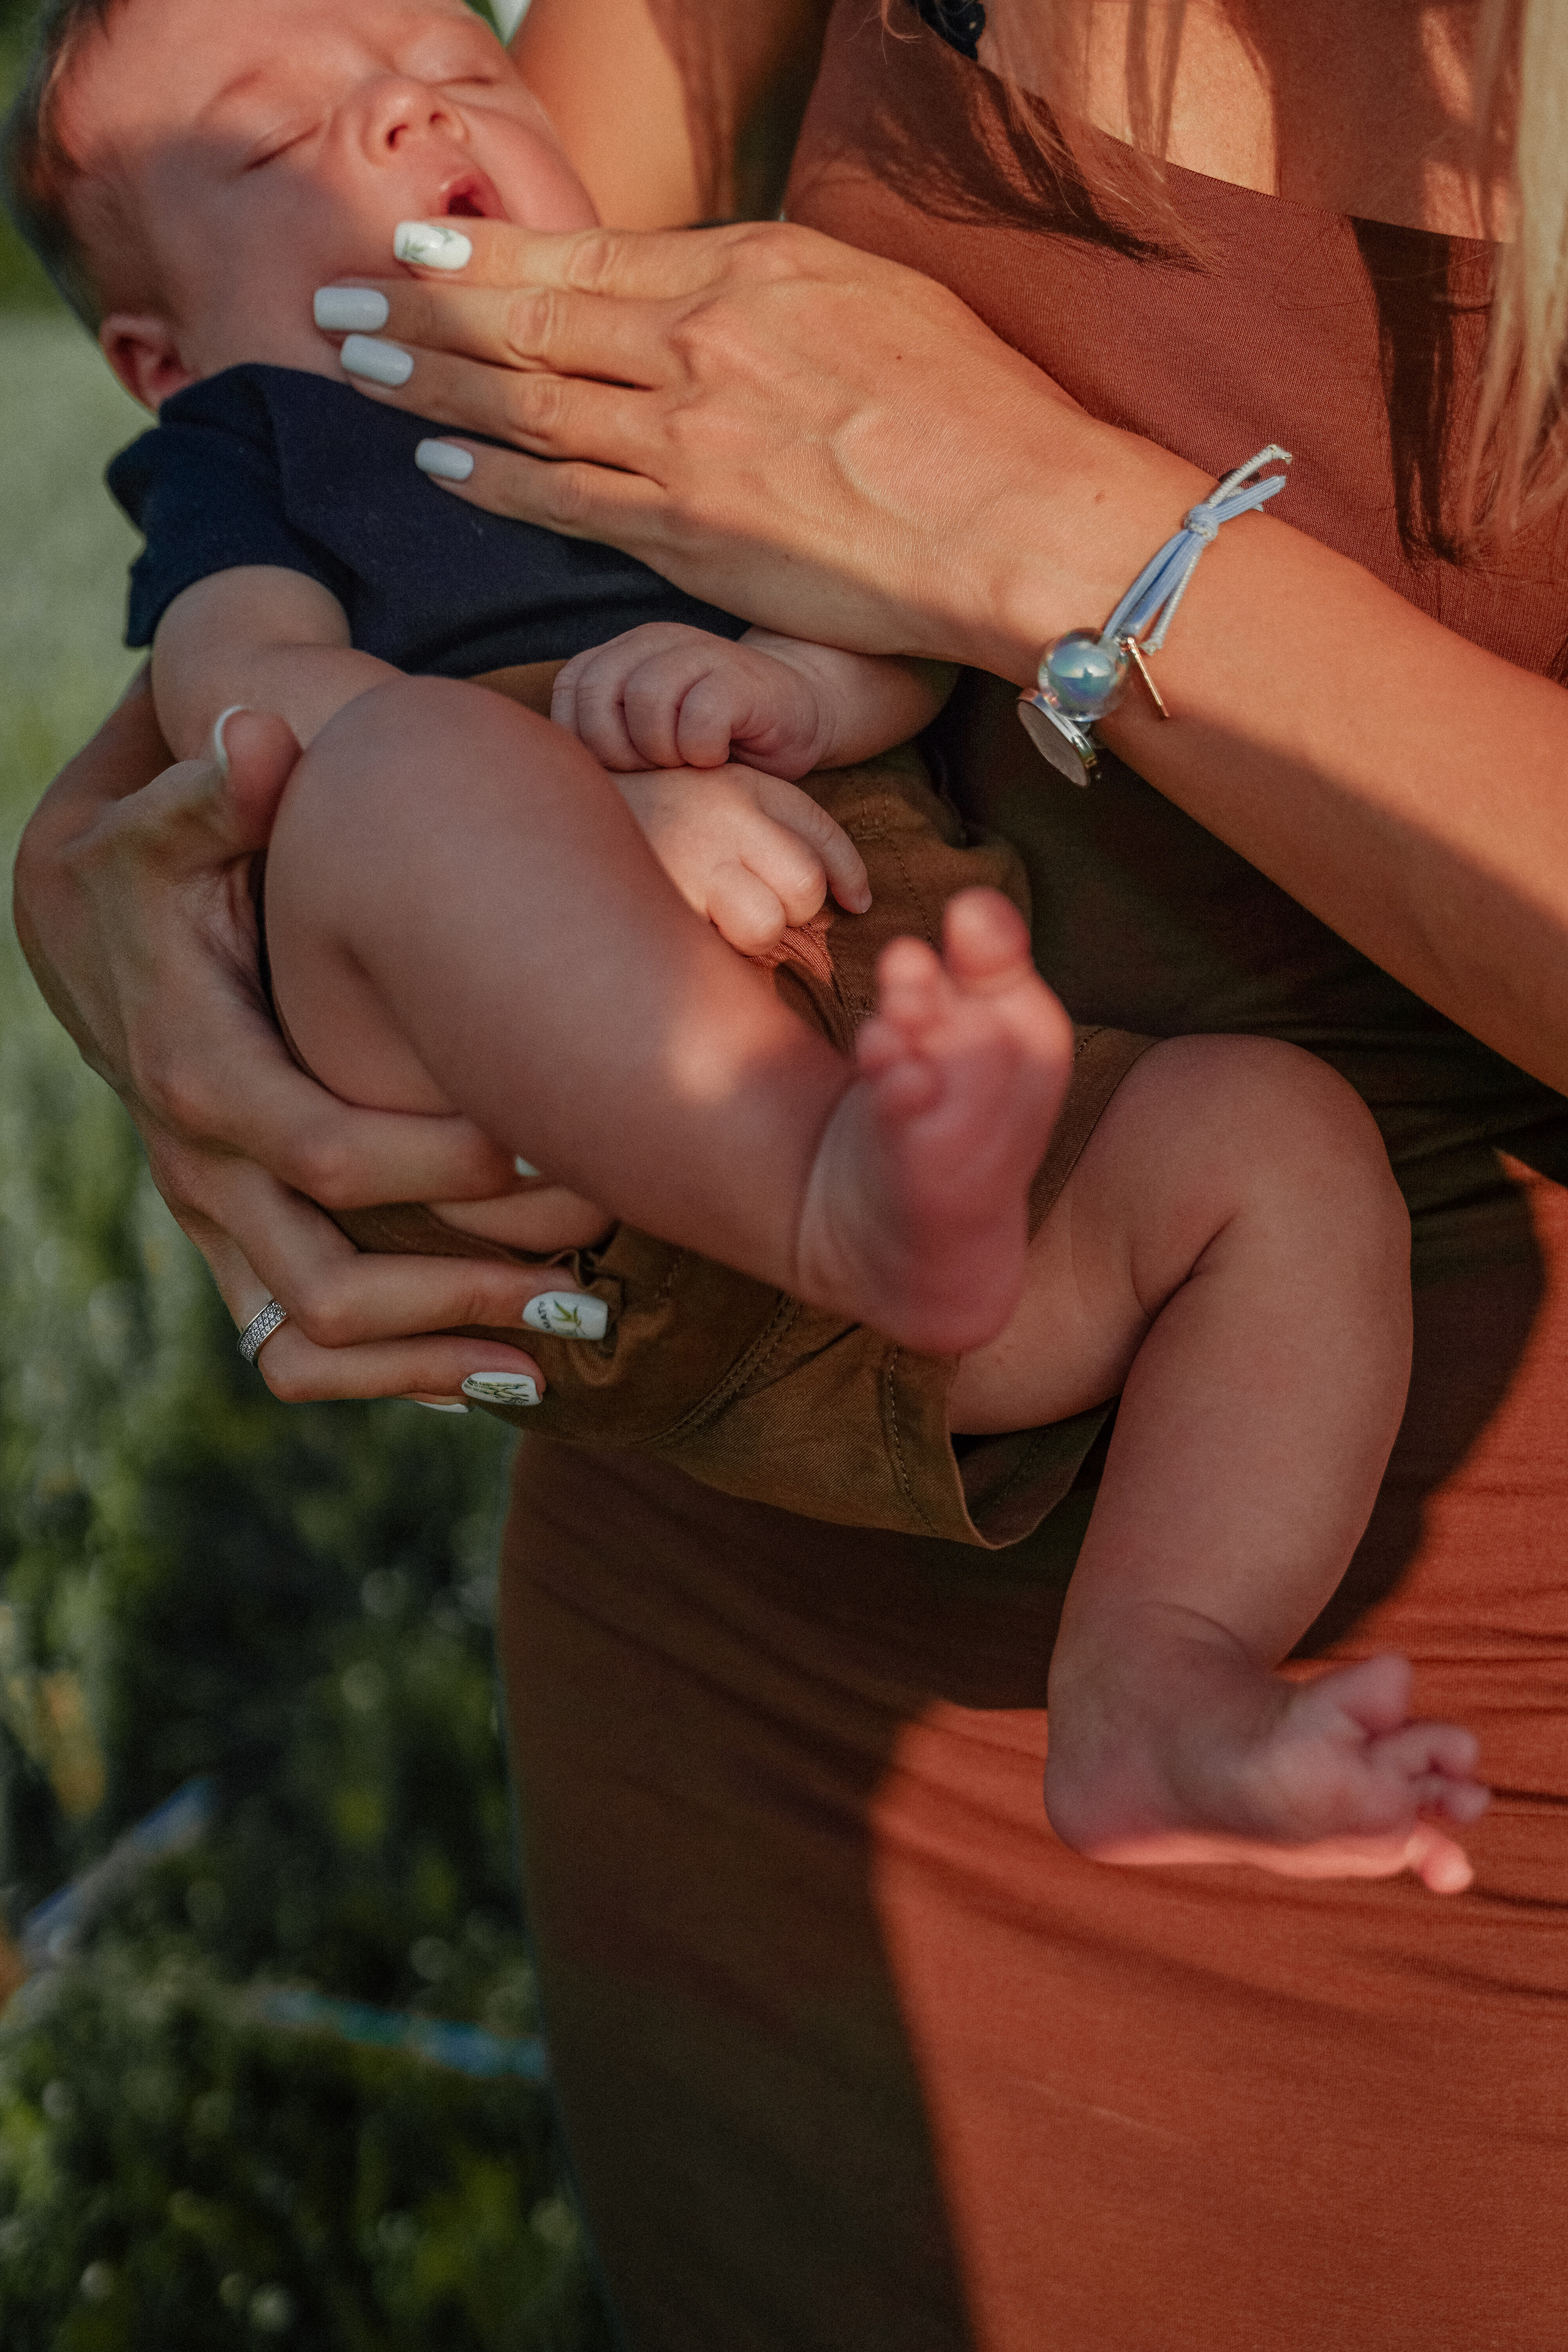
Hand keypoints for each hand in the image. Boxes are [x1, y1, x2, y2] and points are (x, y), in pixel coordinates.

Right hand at [14, 682, 577, 1403]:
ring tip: (563, 1348)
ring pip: (311, 1342)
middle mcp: (203, 1169)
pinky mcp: (234, 1241)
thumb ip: (219, 793)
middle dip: (460, 1291)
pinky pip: (299, 1349)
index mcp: (202, 1079)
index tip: (547, 1148)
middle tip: (589, 1285)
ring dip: (437, 1356)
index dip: (438, 1165)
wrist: (89, 939)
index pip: (327, 1153)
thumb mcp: (172, 825)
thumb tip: (260, 742)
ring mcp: (217, 1218)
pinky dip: (392, 1376)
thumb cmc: (157, 871)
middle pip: (327, 1284)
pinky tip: (497, 1373)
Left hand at [324, 218, 1198, 680]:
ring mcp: (685, 441)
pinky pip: (565, 497)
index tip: (417, 252)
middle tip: (337, 300)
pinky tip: (437, 461)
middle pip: (525, 320)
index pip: (582, 259)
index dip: (484, 257)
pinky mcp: (692, 532)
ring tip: (356, 367)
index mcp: (744, 272)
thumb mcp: (874, 297)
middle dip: (418, 309)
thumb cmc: (977, 409)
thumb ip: (775, 290)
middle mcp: (695, 343)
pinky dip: (493, 477)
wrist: (1017, 516)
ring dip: (428, 383)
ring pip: (525, 401)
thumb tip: (712, 291)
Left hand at [552, 623, 831, 778]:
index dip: (585, 740)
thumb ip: (608, 737)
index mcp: (624, 654)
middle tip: (655, 770)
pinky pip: (697, 719)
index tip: (623, 768)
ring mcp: (699, 653)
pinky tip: (719, 759)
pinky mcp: (739, 678)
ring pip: (645, 701)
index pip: (570, 690)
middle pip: (598, 694)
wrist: (801, 715)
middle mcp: (655, 643)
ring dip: (661, 751)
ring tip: (687, 764)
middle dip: (618, 750)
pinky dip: (701, 753)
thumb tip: (565, 778)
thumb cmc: (719, 739)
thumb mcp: (651, 736)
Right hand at [612, 761, 869, 953]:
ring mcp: (691, 860)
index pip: (823, 838)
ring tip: (712, 921)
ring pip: (767, 925)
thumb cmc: (645, 815)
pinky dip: (712, 957)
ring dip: (751, 940)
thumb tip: (858, 901)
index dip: (847, 878)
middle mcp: (723, 817)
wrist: (546, 811)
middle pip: (805, 887)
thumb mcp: (717, 793)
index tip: (856, 902)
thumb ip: (781, 830)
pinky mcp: (663, 902)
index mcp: (741, 787)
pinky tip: (685, 935)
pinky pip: (719, 952)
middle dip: (791, 911)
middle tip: (749, 907)